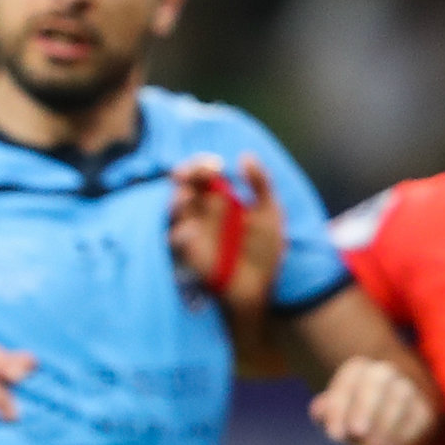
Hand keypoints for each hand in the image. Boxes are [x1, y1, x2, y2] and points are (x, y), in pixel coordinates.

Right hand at [167, 154, 284, 317]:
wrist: (261, 288)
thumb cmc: (265, 252)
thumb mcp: (270, 214)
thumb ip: (261, 184)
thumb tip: (245, 156)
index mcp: (221, 198)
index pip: (203, 173)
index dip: (203, 164)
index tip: (214, 166)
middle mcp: (202, 211)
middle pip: (184, 185)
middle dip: (185, 175)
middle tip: (193, 175)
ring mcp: (193, 232)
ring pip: (173, 209)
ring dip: (176, 201)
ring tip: (186, 196)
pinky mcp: (188, 254)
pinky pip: (175, 240)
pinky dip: (180, 234)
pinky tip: (191, 231)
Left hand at [310, 357, 438, 444]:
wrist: (394, 429)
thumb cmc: (358, 421)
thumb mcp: (340, 417)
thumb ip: (328, 412)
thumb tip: (319, 410)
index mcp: (360, 370)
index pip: (349, 377)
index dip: (339, 404)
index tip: (333, 435)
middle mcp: (386, 373)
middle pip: (376, 380)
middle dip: (364, 406)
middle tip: (356, 432)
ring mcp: (408, 389)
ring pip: (400, 398)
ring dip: (384, 424)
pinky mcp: (425, 410)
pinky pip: (417, 418)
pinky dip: (404, 435)